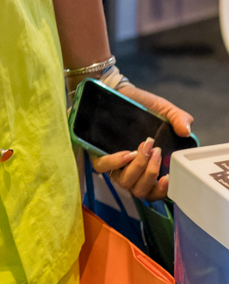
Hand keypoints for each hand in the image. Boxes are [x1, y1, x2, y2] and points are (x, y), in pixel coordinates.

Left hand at [89, 82, 193, 202]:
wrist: (121, 92)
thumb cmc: (144, 106)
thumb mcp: (164, 110)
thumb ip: (178, 119)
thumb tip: (186, 131)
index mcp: (148, 167)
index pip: (155, 192)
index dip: (162, 191)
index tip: (168, 178)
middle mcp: (131, 171)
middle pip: (140, 190)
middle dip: (151, 173)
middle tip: (157, 151)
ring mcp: (114, 165)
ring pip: (125, 182)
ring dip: (138, 167)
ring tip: (145, 147)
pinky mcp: (98, 155)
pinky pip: (104, 168)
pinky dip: (117, 163)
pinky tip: (127, 153)